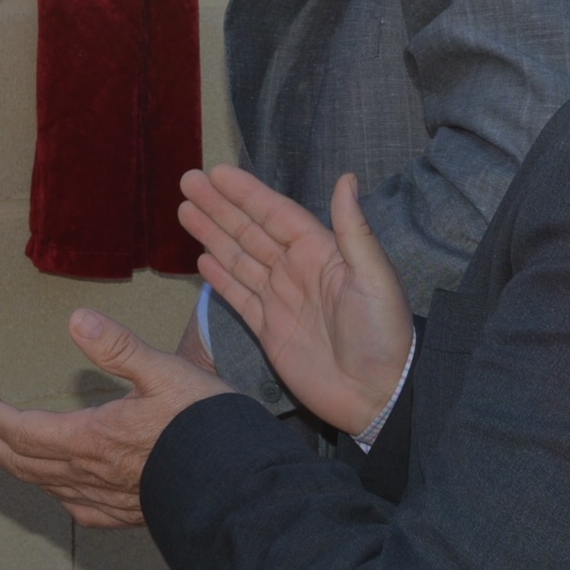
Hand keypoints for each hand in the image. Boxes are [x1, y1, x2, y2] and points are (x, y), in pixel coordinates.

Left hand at [0, 309, 232, 527]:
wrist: (236, 479)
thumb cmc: (203, 422)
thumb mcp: (164, 371)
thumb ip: (118, 346)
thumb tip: (76, 319)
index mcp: (90, 438)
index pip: (23, 429)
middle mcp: (88, 474)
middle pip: (22, 461)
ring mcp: (104, 499)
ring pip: (43, 485)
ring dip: (14, 464)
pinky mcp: (124, 514)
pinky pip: (74, 507)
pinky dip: (53, 492)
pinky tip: (58, 490)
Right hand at [178, 167, 412, 435]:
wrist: (376, 396)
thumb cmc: (384, 335)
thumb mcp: (375, 278)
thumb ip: (354, 230)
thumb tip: (346, 178)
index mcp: (322, 253)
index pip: (276, 214)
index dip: (247, 193)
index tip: (217, 173)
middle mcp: (298, 271)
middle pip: (250, 231)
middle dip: (219, 206)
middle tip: (188, 180)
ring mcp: (281, 301)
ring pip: (239, 259)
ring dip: (212, 234)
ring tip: (185, 210)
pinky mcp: (269, 332)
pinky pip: (239, 297)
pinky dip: (220, 278)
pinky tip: (201, 260)